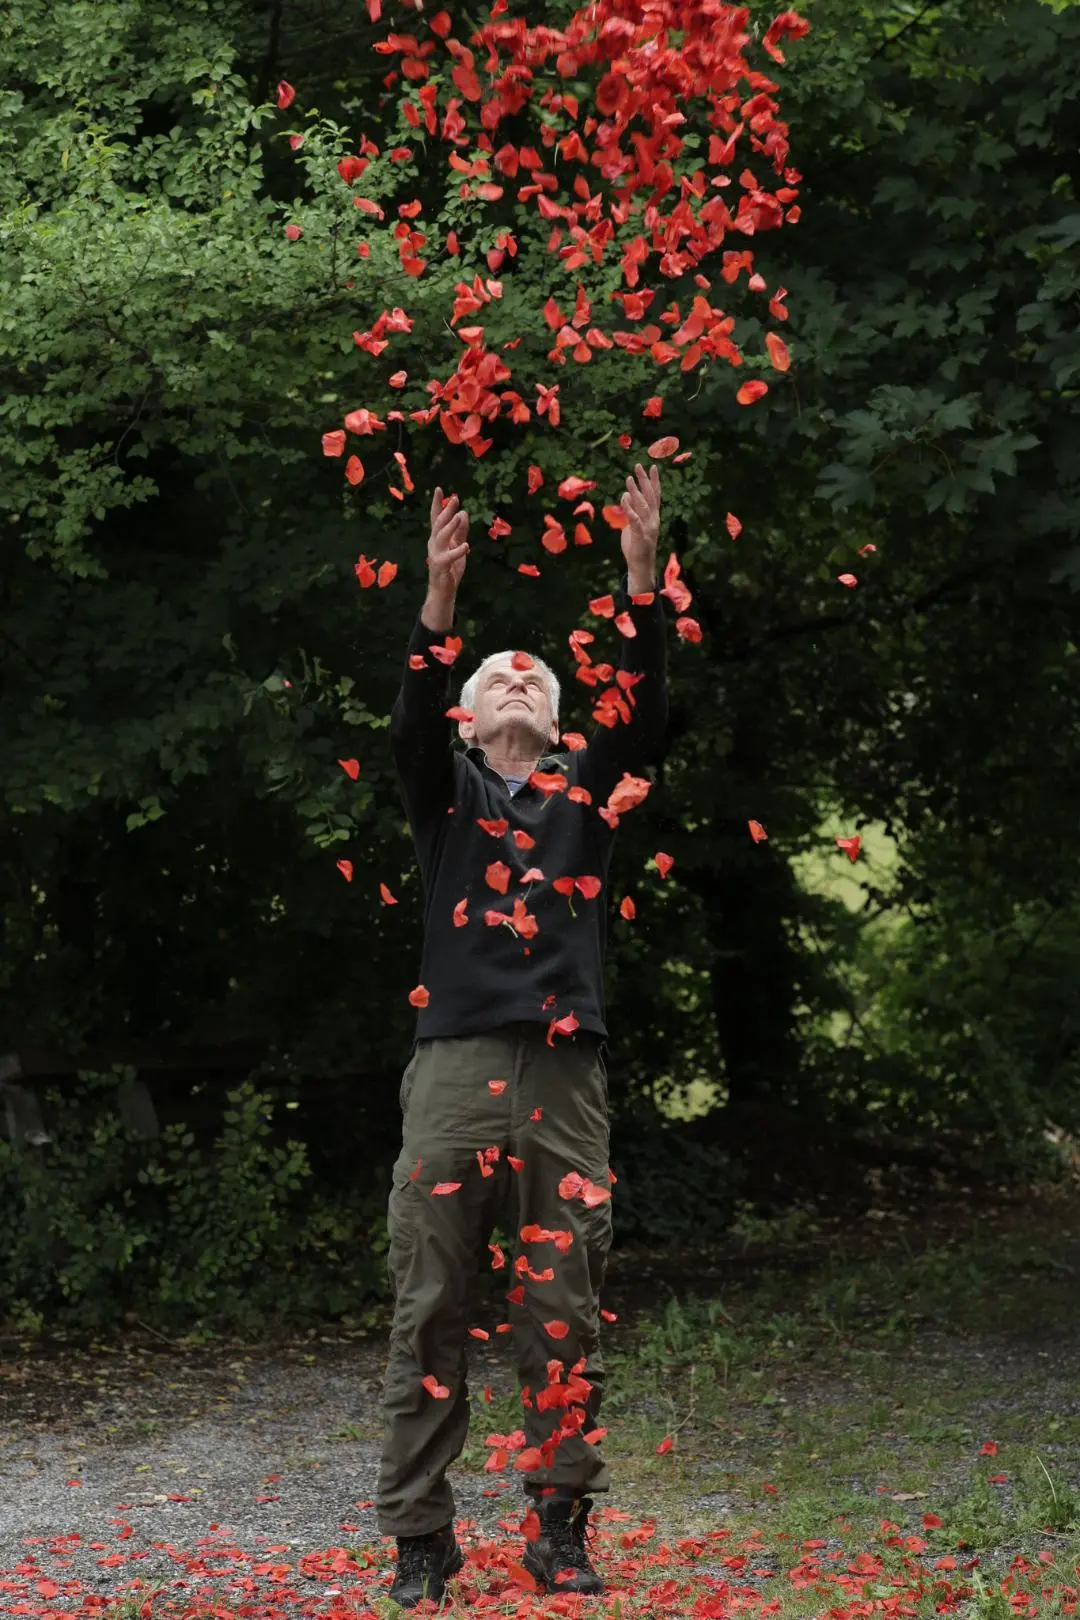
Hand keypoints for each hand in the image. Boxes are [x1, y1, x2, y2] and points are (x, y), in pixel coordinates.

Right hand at [427, 487, 469, 595]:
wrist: (443, 590)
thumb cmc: (450, 567)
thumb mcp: (458, 545)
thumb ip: (461, 531)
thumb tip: (463, 513)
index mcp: (437, 537)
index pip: (436, 517)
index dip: (438, 503)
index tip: (440, 489)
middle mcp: (434, 543)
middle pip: (439, 524)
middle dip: (447, 511)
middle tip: (455, 499)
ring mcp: (435, 554)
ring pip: (441, 536)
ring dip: (450, 526)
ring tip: (458, 516)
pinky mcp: (440, 566)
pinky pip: (448, 557)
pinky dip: (457, 551)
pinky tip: (466, 546)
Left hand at [620, 462, 660, 589]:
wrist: (641, 565)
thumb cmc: (637, 546)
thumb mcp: (634, 525)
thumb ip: (632, 511)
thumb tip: (627, 496)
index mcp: (653, 516)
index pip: (655, 495)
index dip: (654, 480)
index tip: (652, 466)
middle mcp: (653, 519)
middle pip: (650, 496)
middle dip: (644, 480)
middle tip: (638, 466)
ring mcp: (647, 527)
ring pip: (642, 505)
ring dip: (635, 491)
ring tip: (628, 479)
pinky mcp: (639, 535)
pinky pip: (634, 519)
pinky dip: (629, 508)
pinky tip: (624, 498)